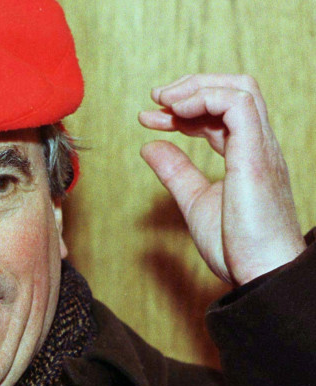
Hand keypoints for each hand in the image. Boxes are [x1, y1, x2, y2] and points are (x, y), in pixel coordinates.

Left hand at [138, 74, 304, 284]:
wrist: (261, 274)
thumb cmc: (237, 247)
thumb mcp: (195, 201)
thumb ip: (176, 172)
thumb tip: (149, 146)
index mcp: (246, 155)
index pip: (218, 113)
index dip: (181, 109)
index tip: (148, 118)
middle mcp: (257, 145)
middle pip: (233, 89)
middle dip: (191, 86)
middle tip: (155, 98)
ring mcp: (260, 147)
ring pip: (239, 88)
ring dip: (195, 87)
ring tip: (162, 101)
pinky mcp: (256, 155)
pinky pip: (238, 104)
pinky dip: (204, 98)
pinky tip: (176, 113)